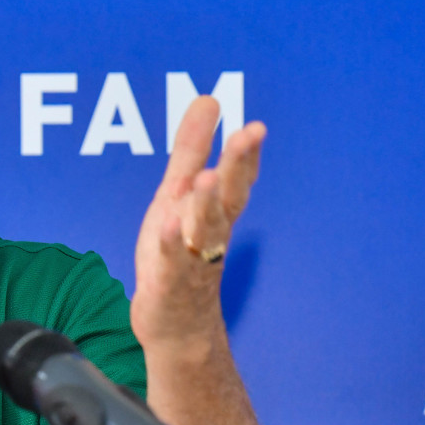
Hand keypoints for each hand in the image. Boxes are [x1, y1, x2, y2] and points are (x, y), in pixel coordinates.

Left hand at [132, 96, 265, 352]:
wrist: (176, 325)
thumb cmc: (177, 254)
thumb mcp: (178, 195)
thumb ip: (192, 151)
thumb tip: (208, 99)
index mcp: (213, 212)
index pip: (237, 180)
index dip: (246, 155)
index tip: (255, 127)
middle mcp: (210, 235)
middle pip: (229, 198)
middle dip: (239, 167)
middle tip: (249, 134)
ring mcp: (193, 261)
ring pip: (205, 229)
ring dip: (207, 202)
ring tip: (207, 175)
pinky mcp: (170, 284)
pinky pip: (173, 262)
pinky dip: (171, 243)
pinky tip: (169, 222)